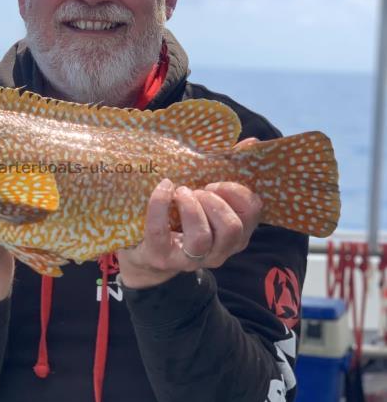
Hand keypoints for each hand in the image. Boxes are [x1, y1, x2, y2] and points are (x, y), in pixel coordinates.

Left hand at [117, 172, 262, 289]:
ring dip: (191, 207)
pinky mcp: (161, 257)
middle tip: (199, 190)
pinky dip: (160, 203)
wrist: (148, 252)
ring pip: (202, 237)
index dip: (237, 192)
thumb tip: (251, 142)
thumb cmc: (183, 218)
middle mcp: (218, 252)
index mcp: (235, 236)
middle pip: (231, 228)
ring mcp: (190, 260)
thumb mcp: (207, 198)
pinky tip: (164, 188)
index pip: (252, 213)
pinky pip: (160, 230)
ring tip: (182, 192)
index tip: (216, 183)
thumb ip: (228, 170)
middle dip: (215, 201)